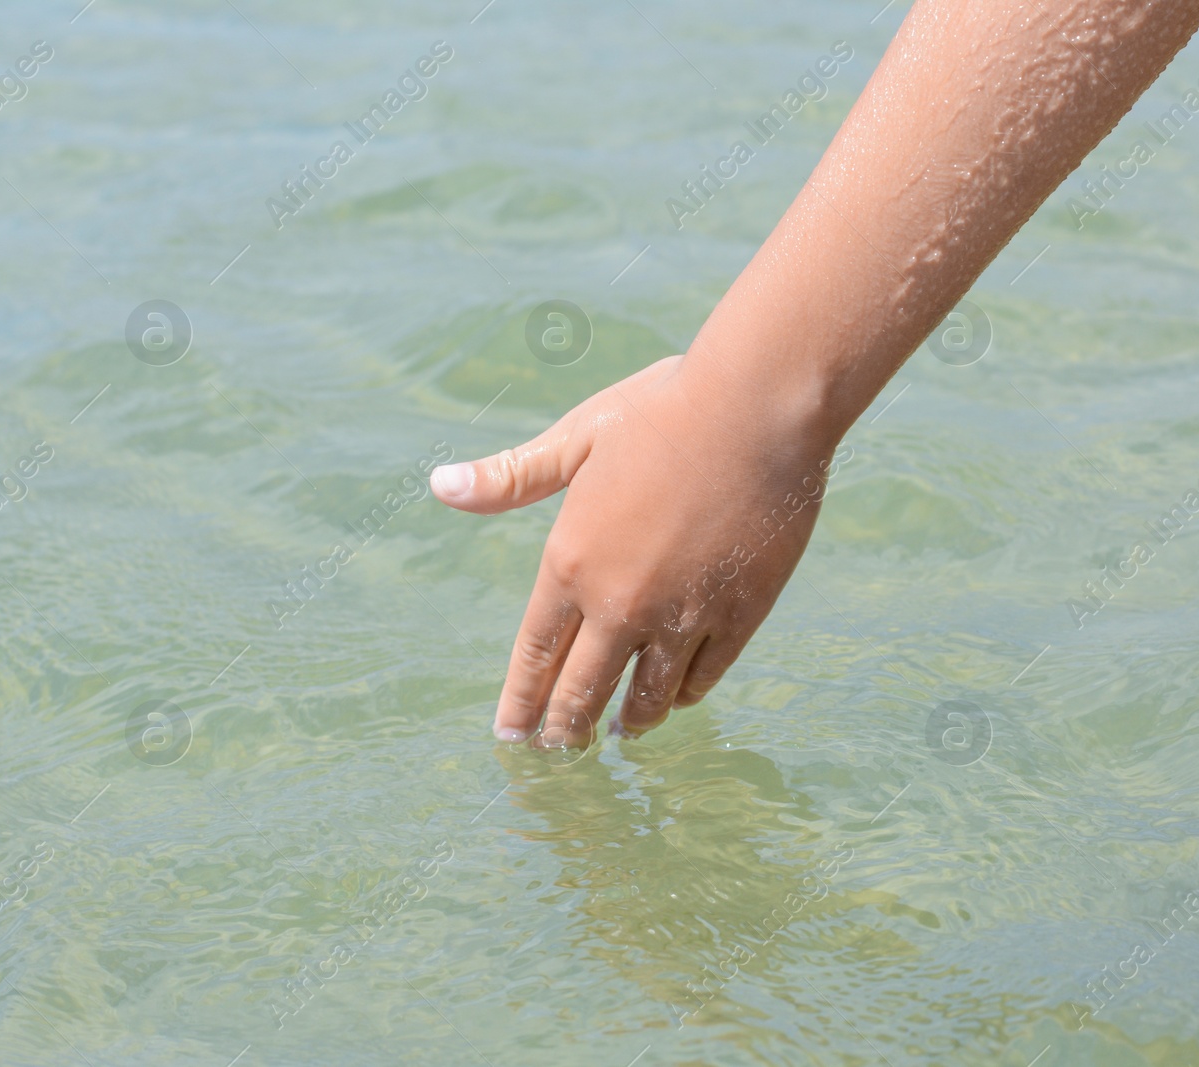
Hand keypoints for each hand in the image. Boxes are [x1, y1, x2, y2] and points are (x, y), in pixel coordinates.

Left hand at [430, 355, 838, 748]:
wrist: (758, 407)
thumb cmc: (664, 410)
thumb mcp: (578, 438)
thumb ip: (512, 477)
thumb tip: (440, 484)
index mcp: (572, 562)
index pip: (535, 654)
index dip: (521, 701)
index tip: (511, 734)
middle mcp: (622, 602)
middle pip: (585, 688)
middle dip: (566, 727)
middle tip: (557, 751)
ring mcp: (685, 614)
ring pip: (650, 693)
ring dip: (631, 718)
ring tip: (622, 733)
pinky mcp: (740, 613)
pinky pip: (705, 673)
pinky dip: (686, 692)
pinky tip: (678, 697)